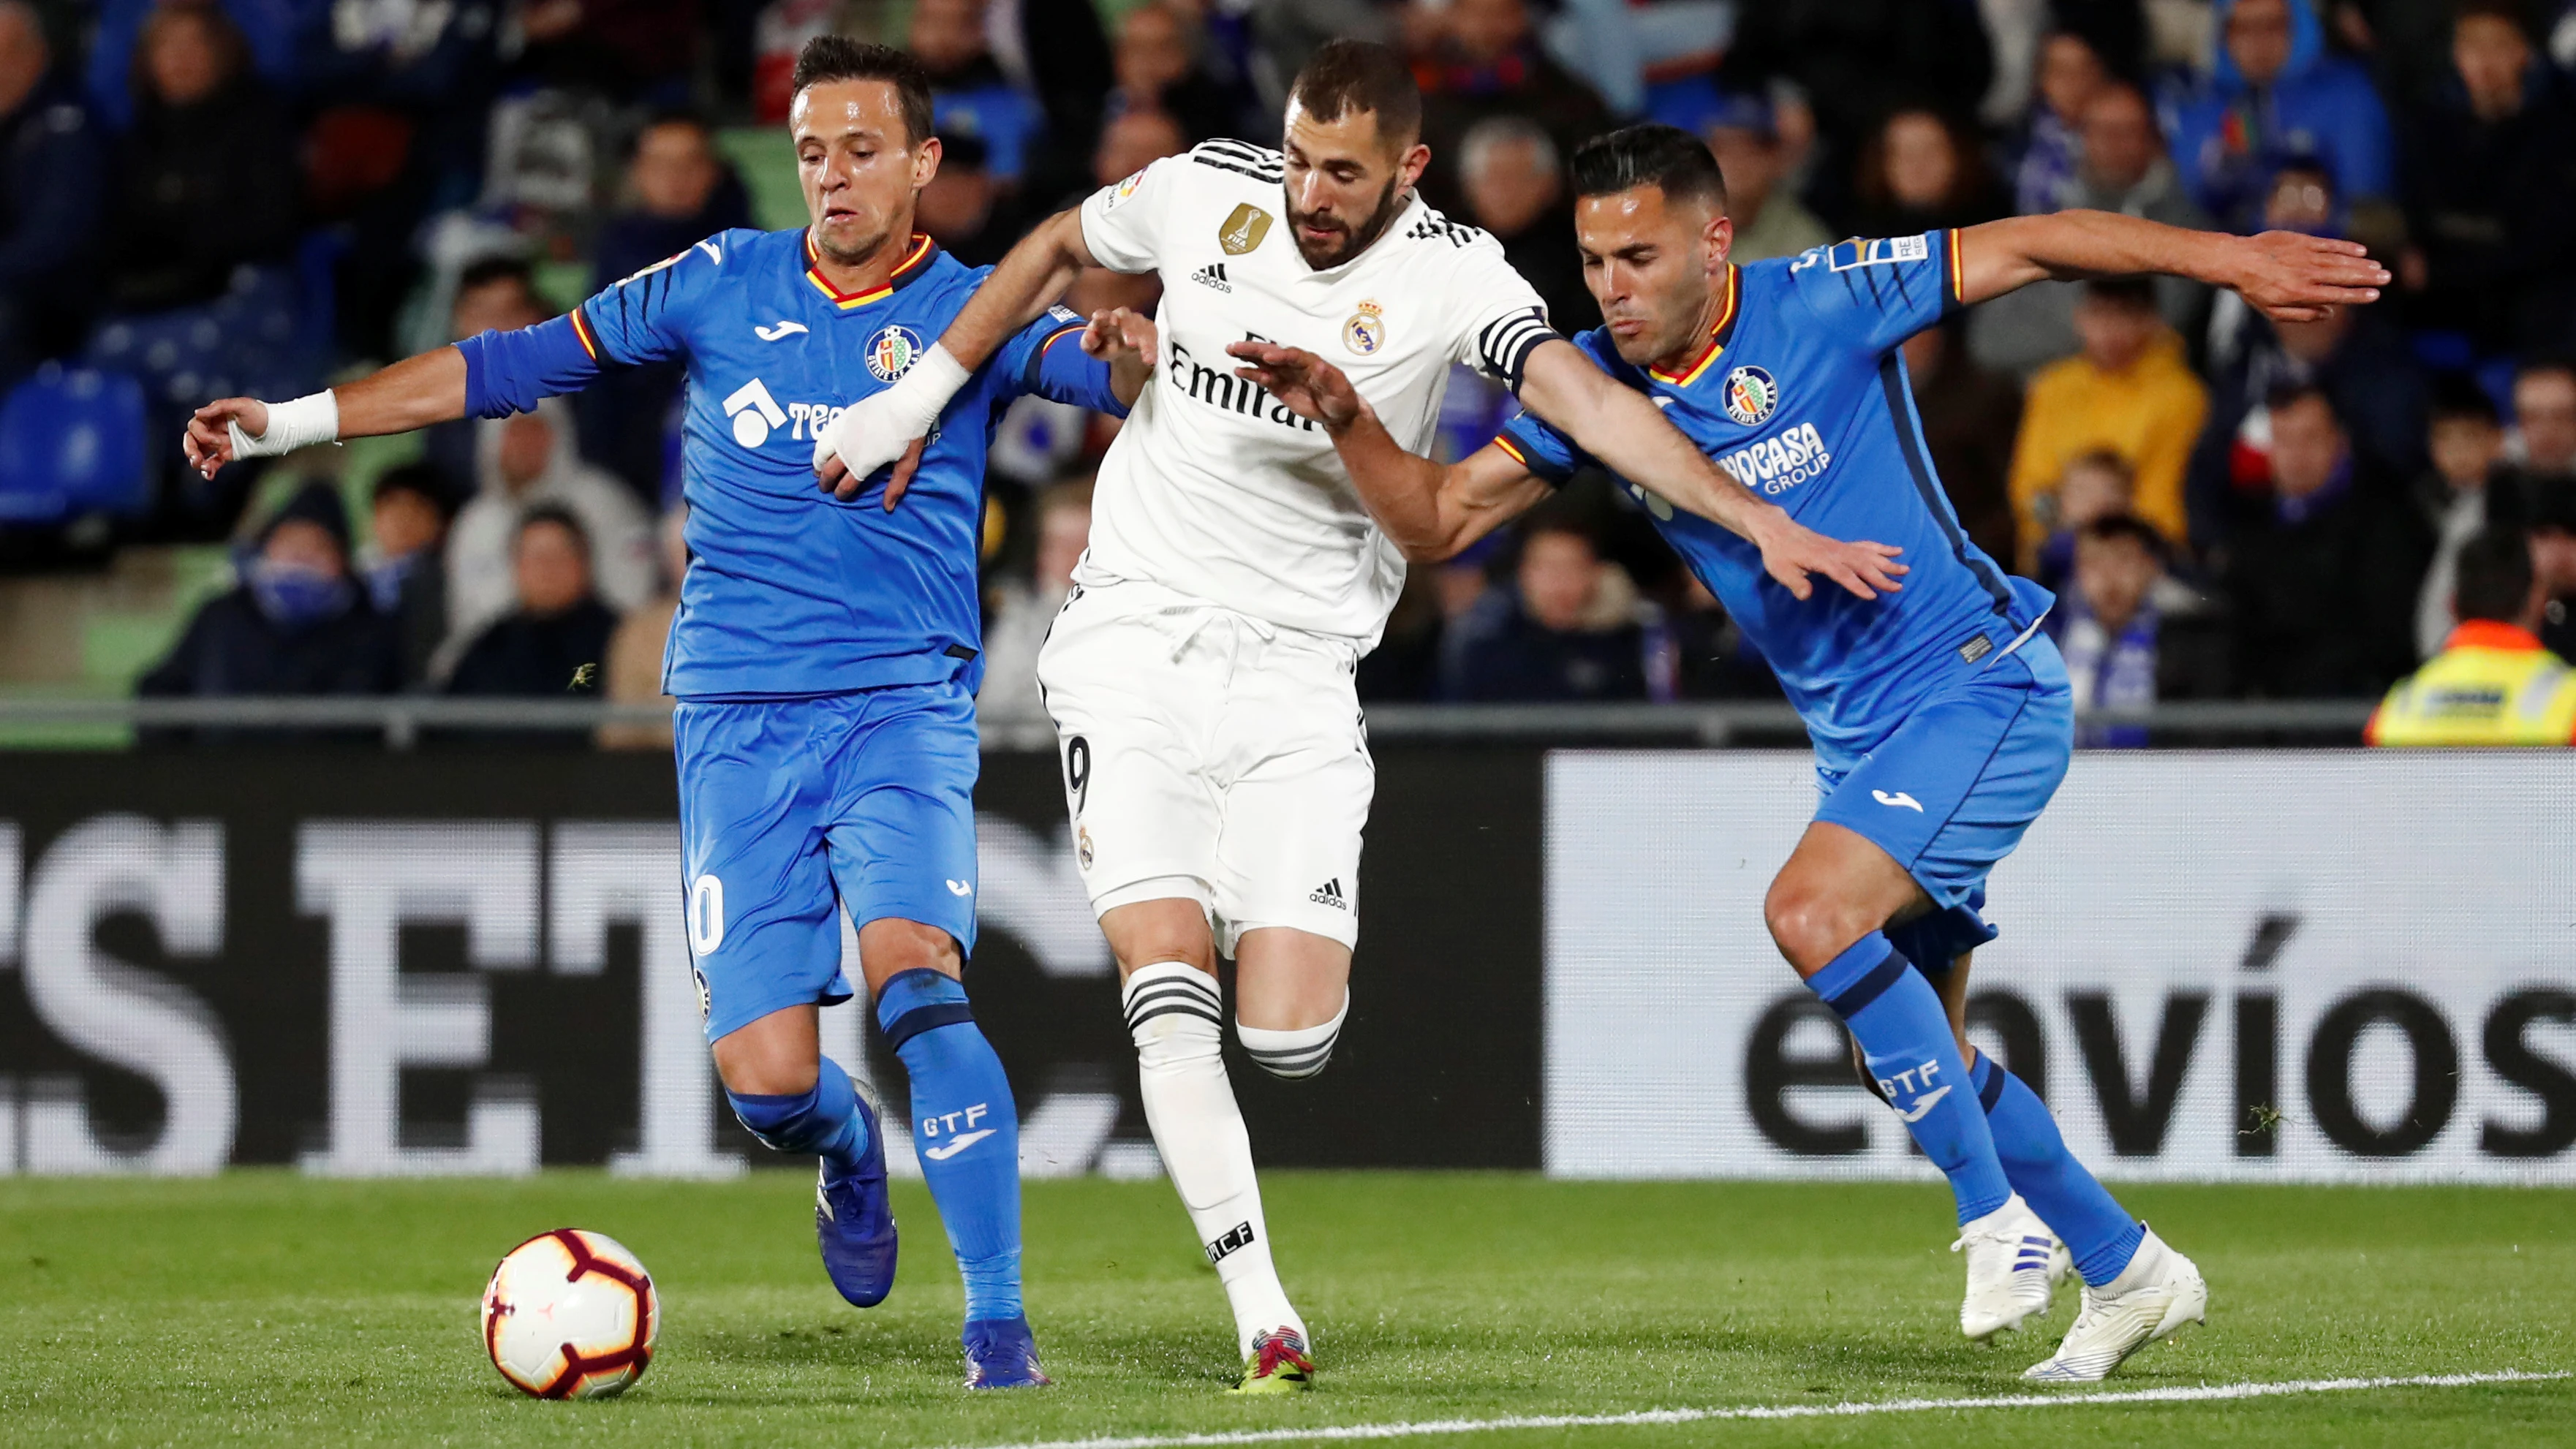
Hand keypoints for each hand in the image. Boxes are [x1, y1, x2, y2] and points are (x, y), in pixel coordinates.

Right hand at [183, 397, 268, 480]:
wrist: (278, 430)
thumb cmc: (261, 414)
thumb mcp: (241, 405)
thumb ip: (219, 407)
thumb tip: (197, 413)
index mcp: (213, 416)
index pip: (195, 426)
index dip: (202, 435)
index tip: (217, 440)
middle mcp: (214, 429)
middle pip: (192, 439)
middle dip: (190, 449)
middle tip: (196, 459)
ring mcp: (220, 442)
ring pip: (200, 452)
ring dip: (196, 461)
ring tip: (202, 467)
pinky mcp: (228, 454)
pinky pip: (213, 463)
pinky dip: (209, 470)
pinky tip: (209, 476)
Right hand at [816, 344, 968, 508]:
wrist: (906, 405)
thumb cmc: (909, 437)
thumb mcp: (906, 465)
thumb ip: (895, 487)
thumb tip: (887, 509)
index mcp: (862, 464)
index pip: (846, 485)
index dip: (841, 493)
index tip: (840, 496)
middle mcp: (848, 451)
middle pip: (829, 471)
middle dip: (825, 482)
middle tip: (824, 488)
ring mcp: (843, 433)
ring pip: (821, 453)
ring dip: (817, 465)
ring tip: (818, 471)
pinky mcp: (842, 419)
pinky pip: (824, 435)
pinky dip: (820, 446)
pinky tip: (822, 450)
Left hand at [1082, 306, 1155, 366]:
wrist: (1120, 352)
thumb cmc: (1104, 345)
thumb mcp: (1093, 348)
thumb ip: (1088, 342)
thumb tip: (1090, 335)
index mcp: (1105, 318)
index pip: (1104, 314)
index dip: (1104, 316)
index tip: (1106, 321)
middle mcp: (1122, 317)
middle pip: (1126, 318)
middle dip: (1129, 330)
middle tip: (1130, 343)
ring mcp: (1137, 323)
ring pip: (1143, 328)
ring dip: (1145, 342)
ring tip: (1145, 357)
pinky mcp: (1149, 331)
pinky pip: (1153, 338)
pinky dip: (1152, 349)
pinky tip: (1151, 359)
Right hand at [1226, 340, 1363, 433]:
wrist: (1337, 412)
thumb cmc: (1340, 396)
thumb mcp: (1339, 387)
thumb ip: (1328, 378)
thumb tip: (1322, 367)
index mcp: (1310, 362)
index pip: (1293, 356)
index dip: (1281, 356)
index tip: (1267, 357)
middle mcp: (1295, 365)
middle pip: (1273, 354)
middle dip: (1255, 349)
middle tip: (1238, 346)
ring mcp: (1286, 375)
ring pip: (1264, 363)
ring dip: (1248, 357)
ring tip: (1231, 351)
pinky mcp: (1280, 387)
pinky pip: (1264, 378)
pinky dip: (1252, 374)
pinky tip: (1239, 370)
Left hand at [1746, 507, 1906, 601]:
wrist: (1778, 531)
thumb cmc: (1778, 553)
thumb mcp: (1781, 570)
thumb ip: (1795, 583)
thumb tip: (1806, 595)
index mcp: (1822, 560)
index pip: (1843, 574)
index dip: (1858, 585)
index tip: (1873, 595)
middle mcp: (1836, 552)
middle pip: (1862, 564)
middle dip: (1881, 576)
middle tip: (1899, 587)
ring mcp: (1841, 547)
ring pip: (1869, 554)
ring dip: (1888, 562)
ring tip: (1906, 569)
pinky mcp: (1842, 545)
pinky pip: (1866, 545)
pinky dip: (1882, 548)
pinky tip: (1896, 550)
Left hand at [2227, 231, 2389, 322]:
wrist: (2236, 260)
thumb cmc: (2253, 289)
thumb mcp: (2272, 311)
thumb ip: (2302, 315)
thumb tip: (2329, 313)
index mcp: (2299, 293)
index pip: (2335, 295)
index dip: (2357, 296)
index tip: (2374, 295)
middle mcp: (2305, 274)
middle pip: (2343, 276)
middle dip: (2367, 278)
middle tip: (2387, 278)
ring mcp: (2305, 255)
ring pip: (2339, 260)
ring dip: (2361, 264)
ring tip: (2378, 267)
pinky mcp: (2301, 240)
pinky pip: (2328, 244)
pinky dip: (2345, 247)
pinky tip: (2361, 251)